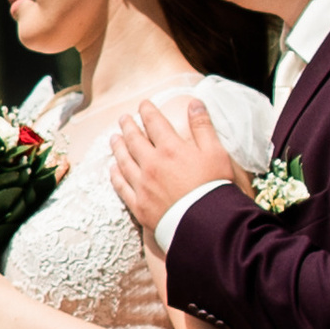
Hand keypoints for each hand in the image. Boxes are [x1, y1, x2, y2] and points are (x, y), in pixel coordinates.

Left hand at [108, 93, 245, 239]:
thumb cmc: (215, 187)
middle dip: (128, 126)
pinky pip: (122, 188)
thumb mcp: (216, 152)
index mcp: (170, 149)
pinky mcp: (140, 206)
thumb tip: (194, 103)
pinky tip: (113, 170)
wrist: (208, 225)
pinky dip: (116, 176)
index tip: (143, 104)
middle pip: (134, 140)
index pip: (154, 123)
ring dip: (118, 148)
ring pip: (124, 162)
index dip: (147, 111)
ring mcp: (143, 186)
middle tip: (123, 119)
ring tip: (114, 139)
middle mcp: (152, 165)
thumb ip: (203, 126)